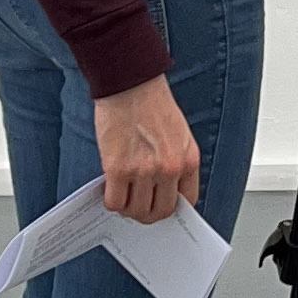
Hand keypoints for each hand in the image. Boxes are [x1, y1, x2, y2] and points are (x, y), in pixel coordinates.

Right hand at [94, 73, 198, 222]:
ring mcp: (143, 171)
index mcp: (188, 160)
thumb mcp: (178, 134)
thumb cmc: (152, 103)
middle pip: (160, 211)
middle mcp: (169, 169)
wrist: (130, 83)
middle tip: (137, 206)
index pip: (186, 201)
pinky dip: (111, 201)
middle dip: (148, 213)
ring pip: (136, 210)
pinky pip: (115, 201)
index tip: (160, 204)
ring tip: (122, 196)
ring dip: (128, 208)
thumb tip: (165, 188)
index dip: (170, 206)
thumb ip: (176, 161)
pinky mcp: (117, 168)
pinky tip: (110, 189)